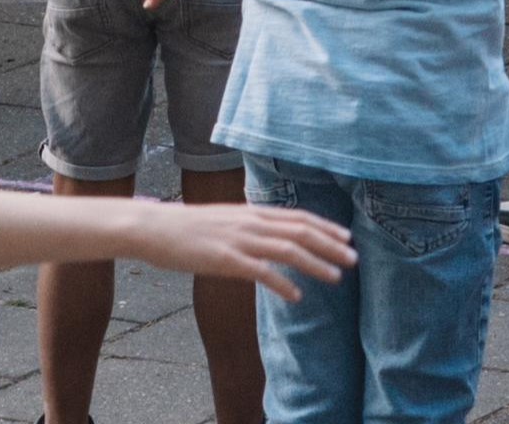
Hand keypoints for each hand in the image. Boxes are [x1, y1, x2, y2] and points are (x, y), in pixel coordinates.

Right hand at [130, 201, 358, 297]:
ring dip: (317, 264)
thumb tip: (271, 232)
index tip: (348, 238)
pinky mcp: (225, 260)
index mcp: (254, 212)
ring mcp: (240, 241)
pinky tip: (296, 295)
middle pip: (302, 232)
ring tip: (336, 277)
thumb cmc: (188, 227)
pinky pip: (261, 272)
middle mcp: (252, 223)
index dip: (327, 228)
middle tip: (354, 260)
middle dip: (332, 245)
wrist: (154, 228)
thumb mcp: (227, 218)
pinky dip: (282, 283)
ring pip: (289, 250)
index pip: (301, 217)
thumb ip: (251, 224)